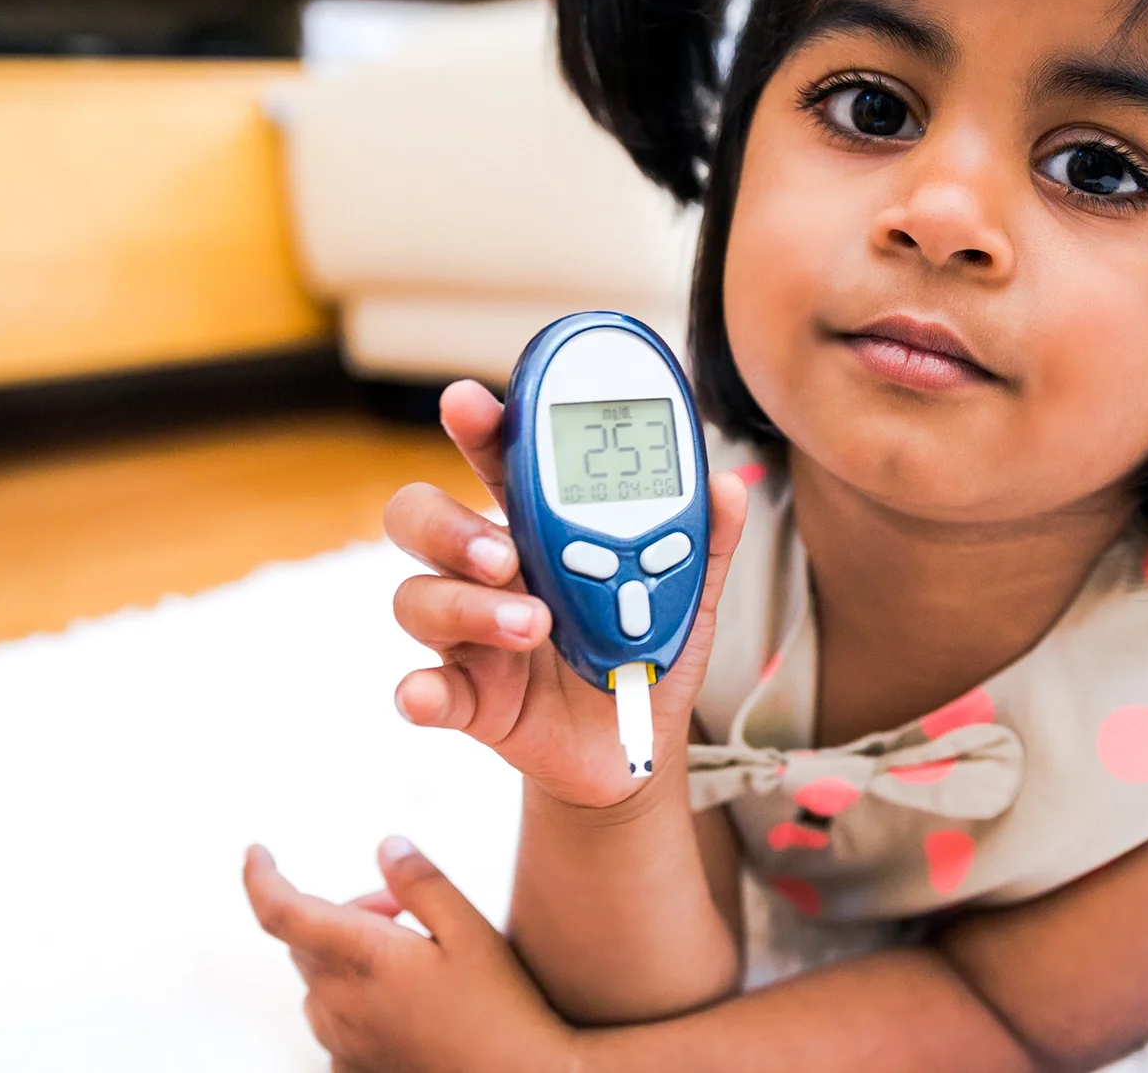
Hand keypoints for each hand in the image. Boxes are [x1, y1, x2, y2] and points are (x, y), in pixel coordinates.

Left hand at [243, 839, 571, 1072]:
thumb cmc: (501, 1009)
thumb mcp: (471, 930)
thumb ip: (421, 883)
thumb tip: (386, 847)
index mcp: (364, 958)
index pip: (281, 912)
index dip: (260, 877)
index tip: (257, 853)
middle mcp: (341, 1003)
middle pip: (305, 941)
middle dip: (341, 912)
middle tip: (400, 912)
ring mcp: (344, 1041)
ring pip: (317, 982)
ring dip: (344, 957)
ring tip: (409, 958)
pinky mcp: (355, 1069)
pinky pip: (333, 1024)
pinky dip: (353, 1000)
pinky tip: (403, 1002)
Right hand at [386, 379, 748, 807]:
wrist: (633, 745)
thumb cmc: (641, 648)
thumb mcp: (684, 591)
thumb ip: (703, 538)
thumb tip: (728, 487)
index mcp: (537, 526)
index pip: (496, 462)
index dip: (479, 427)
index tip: (468, 402)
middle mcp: (489, 571)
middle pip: (423, 519)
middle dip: (448, 523)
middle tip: (504, 552)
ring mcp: (468, 633)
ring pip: (420, 598)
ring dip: (468, 607)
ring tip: (532, 624)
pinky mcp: (466, 698)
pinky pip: (425, 688)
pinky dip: (419, 690)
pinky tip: (425, 692)